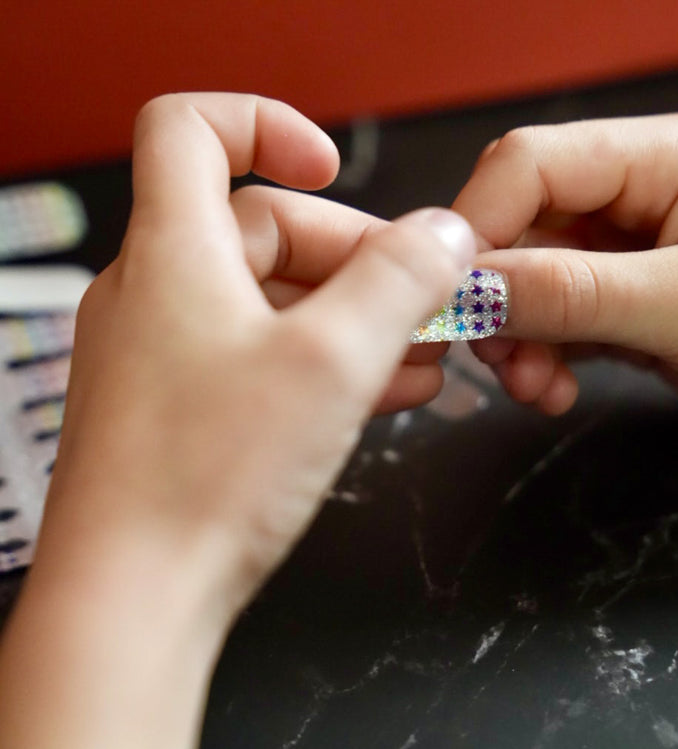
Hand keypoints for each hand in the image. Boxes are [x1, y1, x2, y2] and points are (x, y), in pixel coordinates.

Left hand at [0, 93, 475, 748]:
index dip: (267, 125)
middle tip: (424, 302)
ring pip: (270, 307)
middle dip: (355, 258)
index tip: (334, 169)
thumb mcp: (333, 362)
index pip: (192, 130)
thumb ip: (400, 282)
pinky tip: (382, 397)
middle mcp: (155, 295)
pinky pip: (257, 363)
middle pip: (262, 231)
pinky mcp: (177, 414)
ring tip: (424, 357)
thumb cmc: (206, 479)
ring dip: (351, 321)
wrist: (135, 596)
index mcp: (174, 252)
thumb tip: (444, 234)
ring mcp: (162, 358)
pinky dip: (319, 366)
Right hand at [453, 113, 677, 463]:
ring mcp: (631, 259)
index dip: (477, 224)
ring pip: (530, 283)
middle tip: (494, 354)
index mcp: (665, 159)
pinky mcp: (629, 311)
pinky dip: (541, 359)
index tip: (449, 295)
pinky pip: (556, 324)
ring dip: (516, 338)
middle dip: (498, 295)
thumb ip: (574, 293)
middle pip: (521, 226)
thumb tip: (470, 289)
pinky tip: (554, 391)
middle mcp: (641, 199)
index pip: (531, 164)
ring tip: (533, 387)